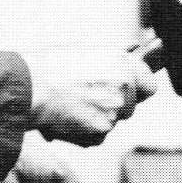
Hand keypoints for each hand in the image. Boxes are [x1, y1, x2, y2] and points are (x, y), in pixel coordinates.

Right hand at [29, 49, 156, 146]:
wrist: (32, 88)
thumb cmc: (51, 67)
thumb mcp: (85, 52)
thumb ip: (113, 55)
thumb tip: (134, 46)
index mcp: (122, 63)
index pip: (149, 84)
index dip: (138, 89)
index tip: (127, 91)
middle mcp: (125, 85)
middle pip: (131, 106)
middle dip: (114, 106)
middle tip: (88, 99)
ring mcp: (115, 109)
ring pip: (112, 121)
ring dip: (97, 119)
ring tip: (71, 106)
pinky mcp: (102, 130)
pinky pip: (98, 136)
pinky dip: (85, 133)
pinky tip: (67, 119)